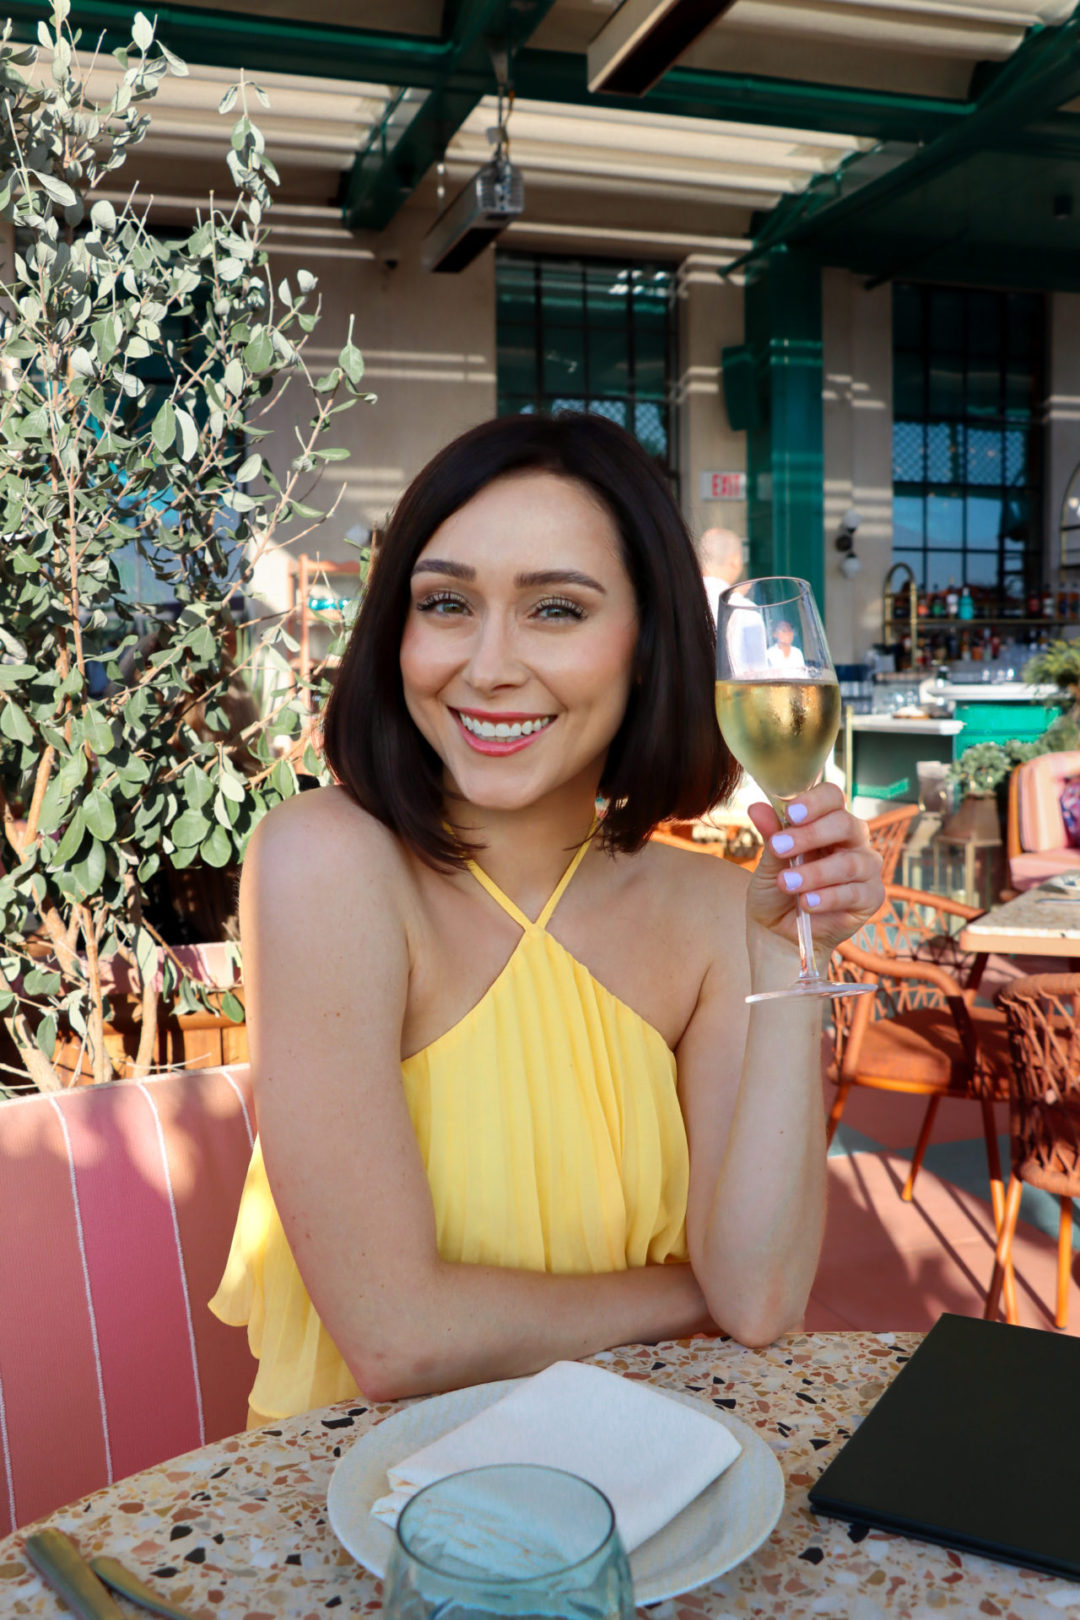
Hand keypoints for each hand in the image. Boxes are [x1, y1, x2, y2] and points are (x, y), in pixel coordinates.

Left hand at [744, 784, 883, 958]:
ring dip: (814, 873)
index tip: (790, 813)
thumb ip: (771, 835)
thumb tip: (757, 808)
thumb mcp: (768, 862)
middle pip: (845, 824)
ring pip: (849, 862)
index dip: (814, 802)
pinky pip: (856, 892)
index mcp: (827, 821)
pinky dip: (828, 897)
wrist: (778, 932)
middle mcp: (852, 840)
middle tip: (780, 848)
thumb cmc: (776, 890)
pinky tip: (807, 903)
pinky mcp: (871, 897)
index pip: (831, 797)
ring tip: (787, 883)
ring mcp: (865, 868)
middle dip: (811, 835)